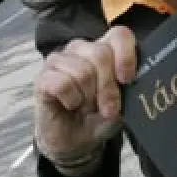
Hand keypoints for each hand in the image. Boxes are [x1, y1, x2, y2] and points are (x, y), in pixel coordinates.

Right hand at [33, 26, 136, 172]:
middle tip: (108, 108)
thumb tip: (133, 81)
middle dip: (108, 87)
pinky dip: (72, 100)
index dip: (126, 56)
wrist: (73, 141)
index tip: (128, 80)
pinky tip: (70, 105)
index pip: (119, 35)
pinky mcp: (42, 77)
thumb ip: (129, 91)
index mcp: (104, 49)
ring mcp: (59, 60)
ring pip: (82, 71)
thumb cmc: (98, 118)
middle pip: (101, 54)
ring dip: (89, 98)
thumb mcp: (121, 107)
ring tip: (86, 107)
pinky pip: (62, 83)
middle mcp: (81, 48)